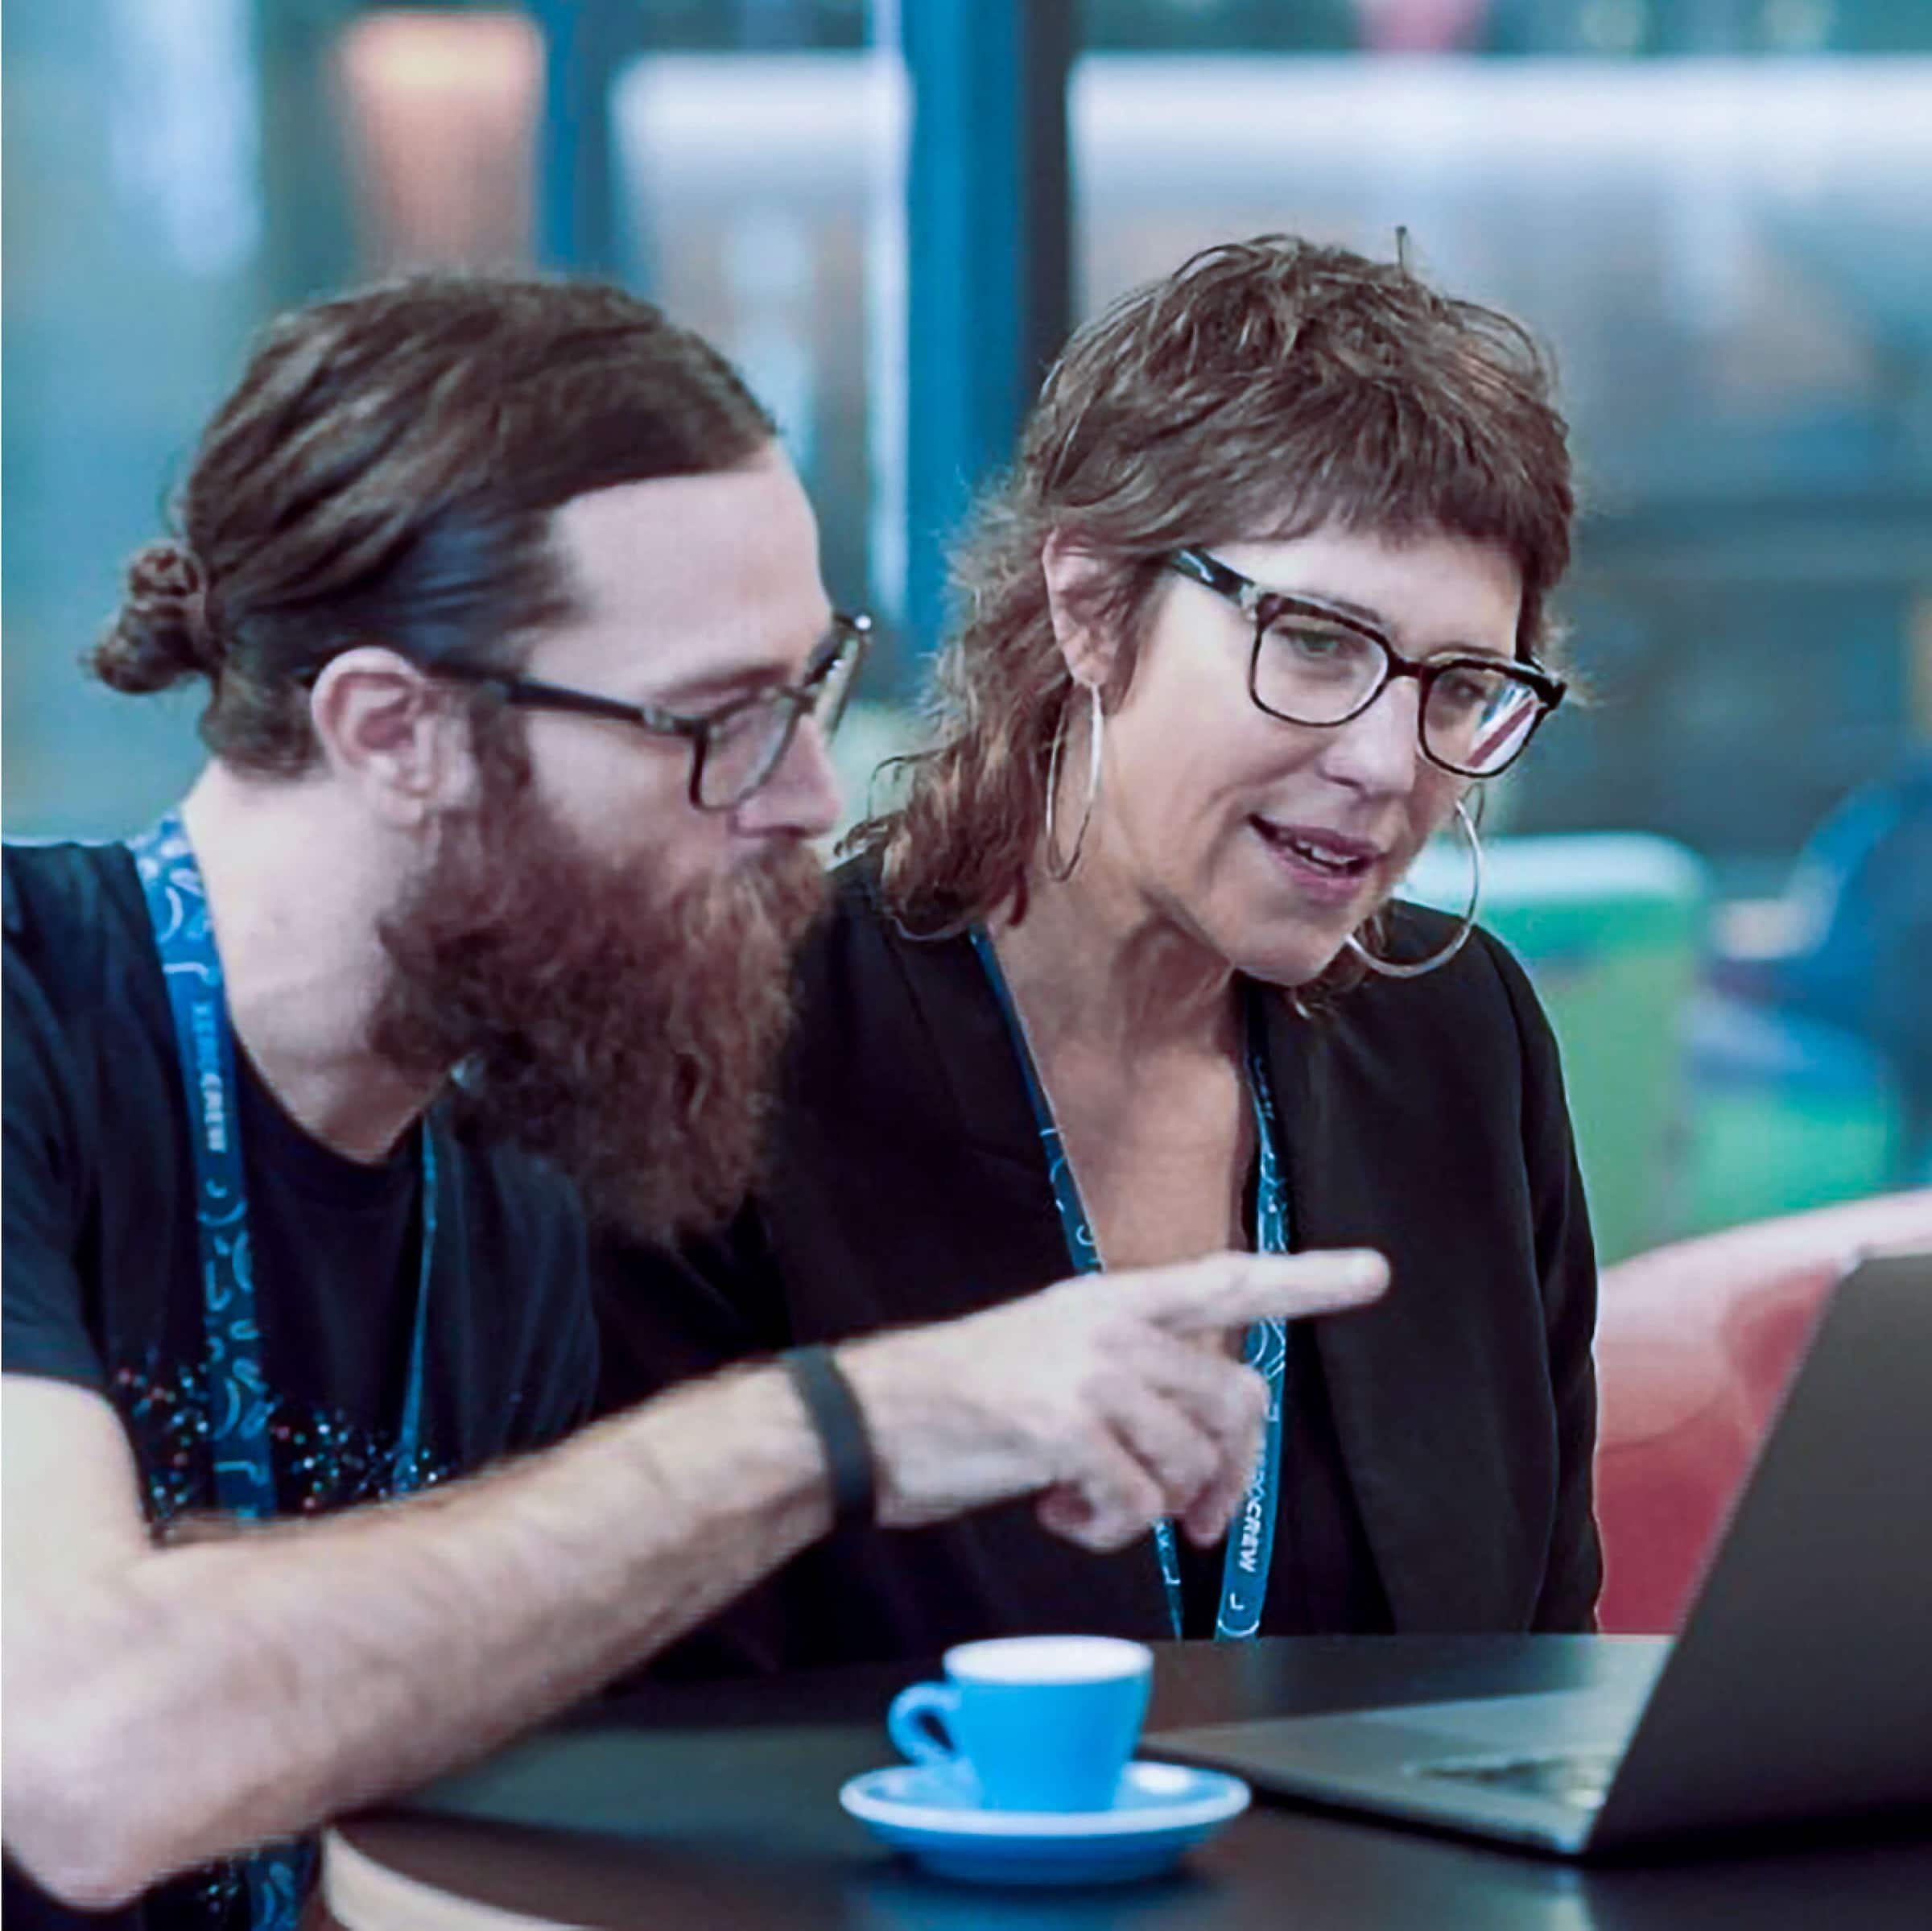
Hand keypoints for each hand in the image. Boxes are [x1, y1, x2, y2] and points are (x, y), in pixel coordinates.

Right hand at [838, 1248, 1386, 1550]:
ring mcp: (1088, 1373)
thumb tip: (1211, 1456)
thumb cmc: (965, 1400)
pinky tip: (1059, 1512)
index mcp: (1111, 1300)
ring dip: (1148, 1509)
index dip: (1306, 1280)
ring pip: (1189, 1462)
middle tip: (1194, 1522)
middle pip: (1232, 1404)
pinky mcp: (1062, 1429)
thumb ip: (1136, 1378)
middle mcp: (1109, 1326)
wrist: (871, 1418)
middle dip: (1226, 1480)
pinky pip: (1135, 1503)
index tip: (1372, 1274)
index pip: (1227, 1280)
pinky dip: (1107, 1528)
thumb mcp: (1054, 1353)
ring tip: (1086, 1501)